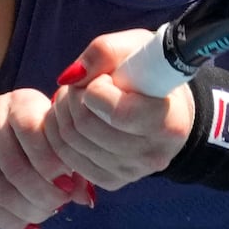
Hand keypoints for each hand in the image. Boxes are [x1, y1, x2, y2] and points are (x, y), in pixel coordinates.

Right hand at [0, 89, 93, 228]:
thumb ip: (70, 162)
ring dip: (28, 211)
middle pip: (18, 168)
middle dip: (44, 196)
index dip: (54, 166)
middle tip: (58, 205)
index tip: (69, 186)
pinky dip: (8, 220)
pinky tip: (25, 223)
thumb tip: (85, 197)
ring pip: (1, 190)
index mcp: (20, 102)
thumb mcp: (49, 138)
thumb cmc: (26, 138)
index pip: (35, 134)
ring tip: (43, 214)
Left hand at [44, 28, 195, 190]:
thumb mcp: (136, 47)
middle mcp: (152, 155)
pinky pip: (67, 158)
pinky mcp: (111, 181)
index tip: (103, 79)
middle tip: (82, 85)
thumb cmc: (150, 73)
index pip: (118, 113)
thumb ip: (105, 52)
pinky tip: (72, 117)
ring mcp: (131, 172)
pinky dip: (60, 133)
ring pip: (71, 143)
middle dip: (73, 97)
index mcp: (168, 123)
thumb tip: (71, 77)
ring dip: (62, 112)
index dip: (97, 89)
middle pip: (86, 127)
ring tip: (77, 97)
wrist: (165, 108)